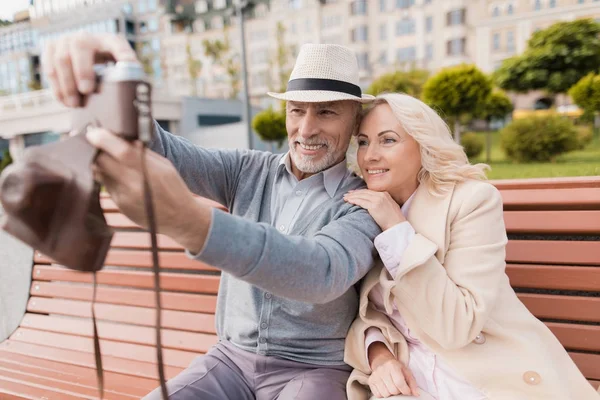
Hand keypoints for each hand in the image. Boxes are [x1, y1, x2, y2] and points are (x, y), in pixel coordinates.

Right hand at [42, 32, 137, 106]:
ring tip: (74, 104)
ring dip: (66, 84)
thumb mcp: (120, 67)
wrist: (88, 55)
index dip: (120, 55)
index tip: (116, 72)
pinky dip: (56, 87)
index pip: (117, 44)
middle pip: (80, 47)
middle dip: (81, 71)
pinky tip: (64, 101)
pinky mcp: (51, 49)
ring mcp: (65, 41)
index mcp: (109, 41)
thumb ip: (129, 73)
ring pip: (60, 59)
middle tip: (86, 91)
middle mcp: (85, 37)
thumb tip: (134, 84)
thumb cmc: (108, 65)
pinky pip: (49, 67)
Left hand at [86, 128, 209, 253]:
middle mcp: (134, 184)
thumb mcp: (165, 166)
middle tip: (97, 144)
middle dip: (97, 151)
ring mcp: (125, 197)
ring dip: (101, 165)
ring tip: (109, 160)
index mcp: (149, 170)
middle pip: (102, 162)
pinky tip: (120, 178)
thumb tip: (125, 140)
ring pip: (100, 174)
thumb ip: (144, 153)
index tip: (94, 132)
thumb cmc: (174, 188)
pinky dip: (109, 178)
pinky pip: (107, 186)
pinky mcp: (120, 205)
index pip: (121, 151)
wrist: (180, 218)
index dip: (103, 140)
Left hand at [343, 189, 405, 230]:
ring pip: (361, 196)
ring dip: (352, 196)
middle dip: (354, 193)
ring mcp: (377, 200)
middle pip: (364, 192)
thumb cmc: (394, 220)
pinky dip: (354, 200)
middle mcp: (381, 195)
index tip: (353, 193)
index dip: (360, 191)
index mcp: (385, 194)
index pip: (370, 191)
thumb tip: (374, 205)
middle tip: (346, 194)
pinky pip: (361, 202)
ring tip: (345, 198)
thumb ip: (383, 203)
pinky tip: (349, 201)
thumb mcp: (390, 207)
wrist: (397, 226)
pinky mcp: (374, 206)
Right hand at [368, 343, 418, 397]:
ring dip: (390, 393)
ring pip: (385, 394)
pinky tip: (385, 387)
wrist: (382, 362)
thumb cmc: (396, 368)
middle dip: (398, 391)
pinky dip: (383, 394)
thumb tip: (416, 394)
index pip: (399, 383)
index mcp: (392, 366)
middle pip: (393, 390)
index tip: (407, 391)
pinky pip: (378, 395)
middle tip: (398, 387)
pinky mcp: (370, 381)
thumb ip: (412, 383)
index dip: (405, 390)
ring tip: (391, 386)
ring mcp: (375, 376)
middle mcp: (382, 370)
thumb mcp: (406, 372)